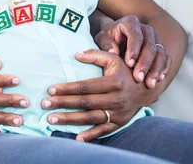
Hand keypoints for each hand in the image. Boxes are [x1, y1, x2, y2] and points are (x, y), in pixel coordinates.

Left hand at [42, 49, 158, 141]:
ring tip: (52, 119)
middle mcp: (116, 99)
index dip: (67, 88)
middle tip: (45, 105)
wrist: (147, 88)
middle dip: (62, 104)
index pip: (85, 87)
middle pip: (84, 103)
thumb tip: (76, 54)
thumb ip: (95, 55)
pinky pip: (104, 131)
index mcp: (113, 82)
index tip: (50, 89)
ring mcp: (118, 113)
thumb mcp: (114, 59)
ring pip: (90, 118)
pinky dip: (90, 135)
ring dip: (70, 119)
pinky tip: (76, 138)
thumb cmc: (125, 71)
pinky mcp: (120, 122)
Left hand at [94, 15, 171, 87]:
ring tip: (149, 84)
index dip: (134, 50)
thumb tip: (113, 52)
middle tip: (139, 78)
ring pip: (160, 52)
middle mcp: (146, 29)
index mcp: (130, 22)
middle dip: (145, 63)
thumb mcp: (102, 38)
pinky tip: (159, 79)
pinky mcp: (161, 47)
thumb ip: (105, 43)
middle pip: (150, 45)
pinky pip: (166, 57)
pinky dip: (164, 68)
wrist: (119, 39)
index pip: (136, 35)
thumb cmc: (108, 39)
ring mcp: (155, 38)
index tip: (129, 64)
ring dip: (156, 69)